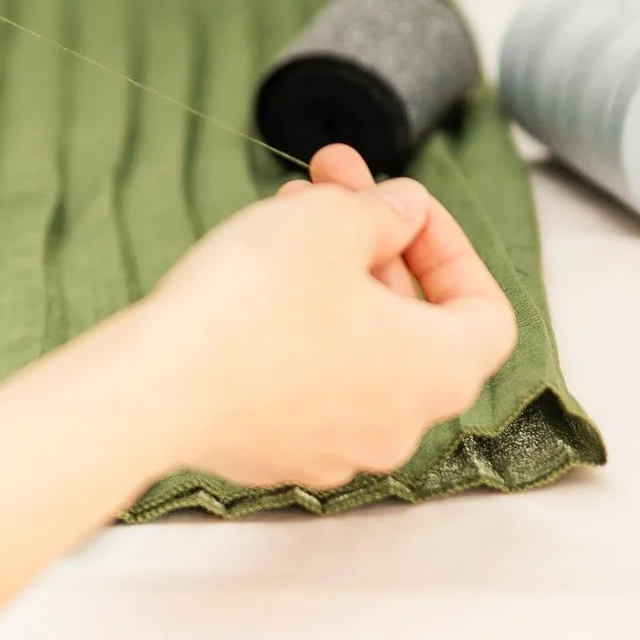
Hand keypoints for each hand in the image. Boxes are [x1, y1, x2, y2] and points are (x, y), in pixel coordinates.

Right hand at [138, 143, 517, 487]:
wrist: (155, 388)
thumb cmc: (252, 309)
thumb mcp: (333, 223)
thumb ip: (384, 211)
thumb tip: (400, 212)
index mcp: (439, 371)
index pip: (484, 309)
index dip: (448, 246)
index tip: (400, 208)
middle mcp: (399, 423)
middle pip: (409, 322)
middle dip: (369, 244)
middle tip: (327, 187)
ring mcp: (335, 447)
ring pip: (351, 349)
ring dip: (328, 281)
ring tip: (279, 223)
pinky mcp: (273, 452)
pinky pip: (299, 383)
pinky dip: (288, 331)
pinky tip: (246, 287)